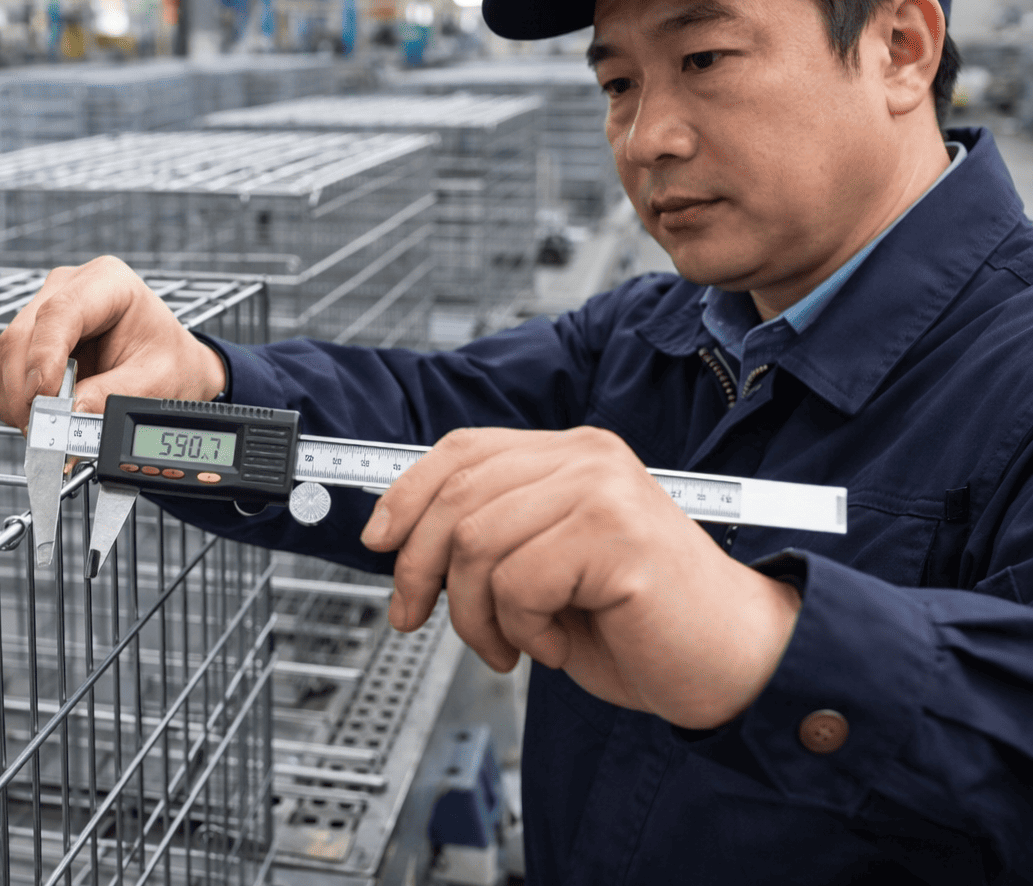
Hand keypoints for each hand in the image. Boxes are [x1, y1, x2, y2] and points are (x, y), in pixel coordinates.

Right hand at [0, 256, 227, 430]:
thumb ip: (113, 396)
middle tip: (46, 433)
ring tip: (53, 426)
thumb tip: (68, 417)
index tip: (43, 397)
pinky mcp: (26, 341)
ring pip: (1, 357)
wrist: (169, 365)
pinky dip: (10, 402)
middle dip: (26, 391)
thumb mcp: (158, 381)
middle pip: (20, 336)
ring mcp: (40, 312)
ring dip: (16, 401)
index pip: (59, 312)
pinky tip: (43, 414)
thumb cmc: (169, 363)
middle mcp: (66, 289)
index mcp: (106, 282)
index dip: (43, 356)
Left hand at [360, 426, 801, 728]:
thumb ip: (492, 535)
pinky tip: (554, 642)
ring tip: (511, 642)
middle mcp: (588, 459)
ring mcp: (603, 492)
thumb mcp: (547, 566)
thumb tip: (400, 541)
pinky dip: (521, 629)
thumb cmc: (643, 623)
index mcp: (572, 454)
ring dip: (475, 614)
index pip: (463, 450)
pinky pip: (517, 583)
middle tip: (417, 616)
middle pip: (456, 496)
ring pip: (476, 543)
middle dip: (419, 568)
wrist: (736, 664)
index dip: (407, 495)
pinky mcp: (616, 538)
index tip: (377, 541)